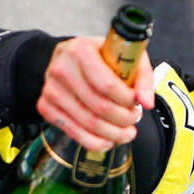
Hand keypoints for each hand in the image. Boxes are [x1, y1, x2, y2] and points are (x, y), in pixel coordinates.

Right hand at [36, 37, 154, 151]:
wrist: (68, 57)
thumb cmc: (100, 57)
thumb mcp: (125, 56)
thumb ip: (142, 77)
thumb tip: (146, 102)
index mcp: (80, 50)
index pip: (108, 85)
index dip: (127, 100)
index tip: (136, 102)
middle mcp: (61, 68)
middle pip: (100, 108)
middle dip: (124, 119)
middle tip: (134, 118)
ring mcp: (51, 89)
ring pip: (89, 124)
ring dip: (114, 134)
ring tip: (126, 132)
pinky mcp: (46, 106)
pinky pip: (74, 133)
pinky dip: (96, 142)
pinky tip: (109, 140)